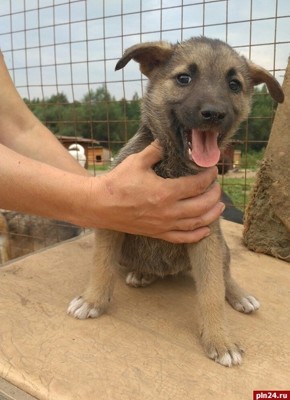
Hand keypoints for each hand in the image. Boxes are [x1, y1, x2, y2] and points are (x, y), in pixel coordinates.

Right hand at [94, 141, 222, 242]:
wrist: (100, 205)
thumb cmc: (117, 183)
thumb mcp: (137, 161)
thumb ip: (156, 150)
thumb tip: (168, 139)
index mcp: (165, 192)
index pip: (197, 185)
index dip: (209, 176)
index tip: (212, 170)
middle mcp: (168, 211)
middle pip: (203, 205)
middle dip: (215, 194)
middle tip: (217, 186)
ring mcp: (164, 225)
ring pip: (197, 223)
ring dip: (212, 214)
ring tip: (220, 206)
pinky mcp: (157, 233)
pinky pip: (182, 238)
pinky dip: (197, 235)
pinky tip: (205, 230)